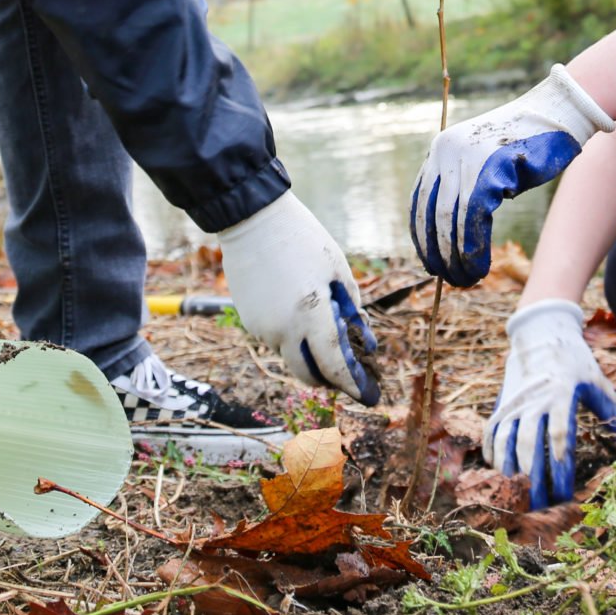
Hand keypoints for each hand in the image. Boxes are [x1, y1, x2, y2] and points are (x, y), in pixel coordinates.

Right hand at [218, 192, 380, 404]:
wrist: (251, 219)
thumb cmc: (302, 239)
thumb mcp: (337, 270)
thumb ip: (351, 309)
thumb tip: (364, 342)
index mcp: (310, 313)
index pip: (334, 364)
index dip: (352, 384)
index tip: (367, 395)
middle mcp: (282, 329)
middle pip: (308, 374)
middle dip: (329, 379)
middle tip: (346, 372)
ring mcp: (261, 328)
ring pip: (291, 357)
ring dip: (309, 354)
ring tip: (323, 328)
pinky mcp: (249, 321)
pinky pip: (275, 341)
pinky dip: (291, 337)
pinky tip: (298, 310)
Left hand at [410, 65, 613, 285]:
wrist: (558, 113)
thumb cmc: (530, 143)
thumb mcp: (487, 161)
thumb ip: (467, 186)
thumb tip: (454, 231)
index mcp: (440, 150)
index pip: (419, 201)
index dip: (423, 237)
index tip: (431, 262)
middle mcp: (444, 152)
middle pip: (430, 215)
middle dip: (436, 253)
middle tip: (448, 279)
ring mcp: (464, 159)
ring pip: (448, 221)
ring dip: (455, 257)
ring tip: (465, 279)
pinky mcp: (488, 169)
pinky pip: (472, 218)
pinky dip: (472, 248)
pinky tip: (479, 266)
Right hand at [486, 299, 615, 509]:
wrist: (540, 333)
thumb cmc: (574, 362)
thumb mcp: (597, 382)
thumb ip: (615, 412)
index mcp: (560, 395)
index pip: (559, 438)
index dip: (560, 468)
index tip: (566, 494)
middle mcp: (534, 400)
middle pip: (529, 446)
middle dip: (533, 480)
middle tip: (540, 508)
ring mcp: (514, 402)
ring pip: (505, 441)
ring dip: (509, 471)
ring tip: (516, 497)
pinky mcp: (502, 403)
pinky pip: (492, 432)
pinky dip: (493, 454)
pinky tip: (500, 473)